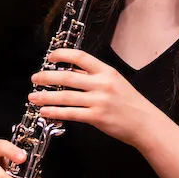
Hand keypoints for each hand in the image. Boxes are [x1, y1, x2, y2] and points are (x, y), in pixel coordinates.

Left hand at [28, 48, 166, 148]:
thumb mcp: (115, 82)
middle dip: (47, 77)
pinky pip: (70, 113)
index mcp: (106, 71)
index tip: (50, 57)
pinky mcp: (97, 117)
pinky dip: (55, 112)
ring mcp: (99, 100)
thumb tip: (70, 74)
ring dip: (46, 96)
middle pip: (67, 77)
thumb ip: (94, 78)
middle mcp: (102, 83)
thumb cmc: (129, 103)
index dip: (62, 55)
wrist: (145, 123)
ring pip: (65, 96)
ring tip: (33, 97)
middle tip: (35, 78)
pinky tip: (45, 111)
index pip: (80, 57)